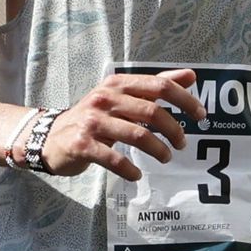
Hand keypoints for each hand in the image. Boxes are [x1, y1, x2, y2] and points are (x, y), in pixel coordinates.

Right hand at [43, 69, 205, 180]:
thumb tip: (191, 76)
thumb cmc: (94, 117)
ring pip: (137, 135)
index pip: (160, 86)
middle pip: (152, 112)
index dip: (185, 100)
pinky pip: (114, 158)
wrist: (49, 137)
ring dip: (158, 150)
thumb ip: (155, 87)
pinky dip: (130, 169)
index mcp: (118, 84)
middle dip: (174, 130)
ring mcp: (92, 122)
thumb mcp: (122, 97)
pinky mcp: (82, 144)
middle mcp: (104, 99)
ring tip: (166, 157)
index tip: (201, 115)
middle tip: (183, 143)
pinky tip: (137, 175)